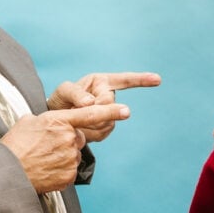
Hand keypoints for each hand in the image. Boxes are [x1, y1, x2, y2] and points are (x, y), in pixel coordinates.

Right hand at [0, 103, 130, 192]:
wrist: (7, 173)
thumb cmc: (15, 144)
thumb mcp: (29, 121)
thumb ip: (49, 118)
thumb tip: (56, 123)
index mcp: (59, 121)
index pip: (91, 114)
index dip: (111, 112)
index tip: (127, 110)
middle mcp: (69, 139)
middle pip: (79, 137)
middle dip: (68, 139)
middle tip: (46, 145)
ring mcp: (70, 159)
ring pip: (74, 154)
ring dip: (63, 155)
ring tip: (43, 158)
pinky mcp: (69, 176)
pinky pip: (70, 170)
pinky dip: (61, 170)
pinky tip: (46, 169)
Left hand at [46, 71, 160, 142]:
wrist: (55, 123)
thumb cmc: (59, 102)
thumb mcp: (63, 93)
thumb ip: (75, 94)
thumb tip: (91, 103)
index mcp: (100, 81)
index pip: (124, 79)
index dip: (141, 79)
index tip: (158, 79)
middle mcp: (107, 95)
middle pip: (110, 104)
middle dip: (94, 111)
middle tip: (77, 112)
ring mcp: (108, 112)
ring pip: (108, 121)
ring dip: (91, 124)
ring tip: (77, 122)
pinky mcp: (105, 128)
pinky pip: (104, 132)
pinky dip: (92, 133)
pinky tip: (83, 130)